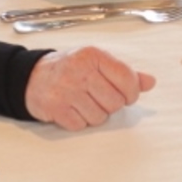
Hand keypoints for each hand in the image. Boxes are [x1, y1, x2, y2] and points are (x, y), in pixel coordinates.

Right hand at [25, 46, 156, 130]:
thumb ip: (124, 72)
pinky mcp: (56, 108)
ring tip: (82, 102)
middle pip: (115, 102)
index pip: (127, 78)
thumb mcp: (97, 62)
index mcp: (94, 55)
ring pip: (99, 117)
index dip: (132, 92)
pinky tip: (71, 109)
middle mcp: (81, 70)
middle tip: (97, 96)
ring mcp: (67, 90)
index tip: (126, 94)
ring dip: (94, 114)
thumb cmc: (69, 69)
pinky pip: (81, 125)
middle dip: (110, 104)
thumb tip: (150, 82)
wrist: (31, 77)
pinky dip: (78, 121)